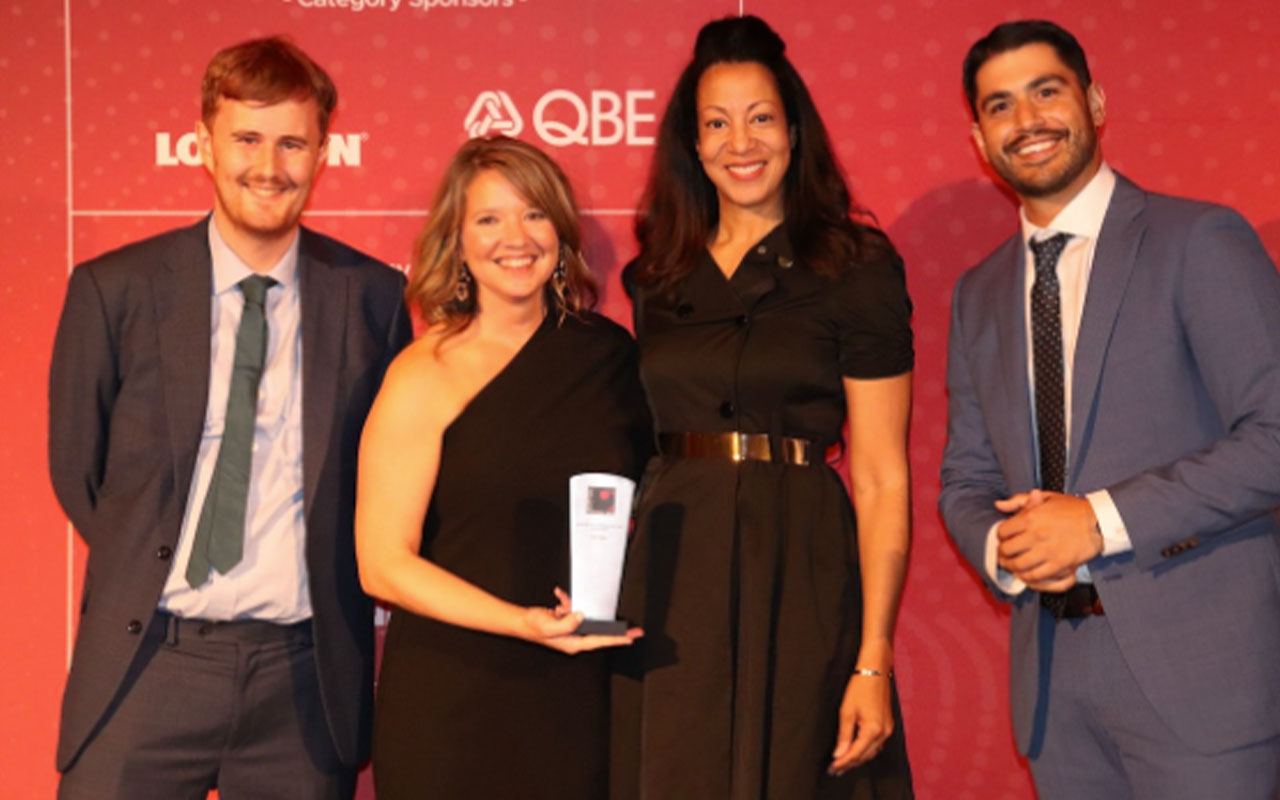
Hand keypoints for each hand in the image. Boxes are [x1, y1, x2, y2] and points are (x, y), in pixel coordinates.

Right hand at [520, 588, 642, 654]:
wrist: (523, 620)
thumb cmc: (534, 627)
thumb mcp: (550, 626)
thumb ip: (567, 623)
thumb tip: (582, 616)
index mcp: (573, 643)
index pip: (600, 641)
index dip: (616, 640)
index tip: (630, 639)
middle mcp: (575, 637)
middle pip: (598, 630)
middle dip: (602, 620)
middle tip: (631, 628)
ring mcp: (572, 629)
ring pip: (585, 615)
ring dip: (573, 606)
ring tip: (559, 607)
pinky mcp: (569, 621)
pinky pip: (575, 610)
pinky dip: (567, 602)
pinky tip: (559, 598)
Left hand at [828, 670, 893, 775]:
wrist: (875, 671)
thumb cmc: (860, 687)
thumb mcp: (846, 712)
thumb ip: (843, 736)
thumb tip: (838, 754)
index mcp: (873, 730)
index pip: (855, 754)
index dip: (842, 763)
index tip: (832, 769)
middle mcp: (883, 733)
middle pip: (865, 756)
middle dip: (849, 764)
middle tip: (835, 770)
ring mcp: (887, 730)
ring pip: (872, 752)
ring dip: (858, 759)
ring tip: (843, 763)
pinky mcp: (888, 725)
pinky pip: (877, 744)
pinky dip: (865, 750)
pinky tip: (856, 750)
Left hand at [995, 492, 1101, 587]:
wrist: (1098, 521)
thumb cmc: (1072, 509)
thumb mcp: (1046, 497)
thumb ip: (1019, 500)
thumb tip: (999, 505)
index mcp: (1031, 517)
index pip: (1002, 531)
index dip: (1001, 536)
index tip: (1005, 538)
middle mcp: (1036, 534)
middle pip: (1007, 550)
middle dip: (1002, 553)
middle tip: (1004, 554)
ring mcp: (1047, 551)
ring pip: (1018, 565)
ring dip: (1012, 566)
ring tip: (1012, 565)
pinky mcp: (1059, 564)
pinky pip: (1035, 576)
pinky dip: (1026, 577)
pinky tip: (1026, 573)